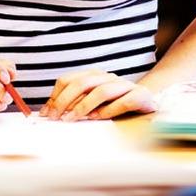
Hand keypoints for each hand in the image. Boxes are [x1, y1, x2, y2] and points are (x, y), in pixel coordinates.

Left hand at [41, 70, 156, 120]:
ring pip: (100, 91)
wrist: (149, 102)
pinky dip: (109, 111)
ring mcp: (124, 85)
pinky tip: (98, 118)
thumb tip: (50, 111)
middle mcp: (107, 77)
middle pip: (81, 84)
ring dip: (83, 107)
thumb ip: (74, 103)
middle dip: (64, 101)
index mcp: (93, 75)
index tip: (47, 112)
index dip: (55, 96)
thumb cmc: (116, 104)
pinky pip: (123, 102)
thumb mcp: (92, 102)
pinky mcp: (140, 96)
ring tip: (72, 119)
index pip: (68, 80)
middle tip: (56, 117)